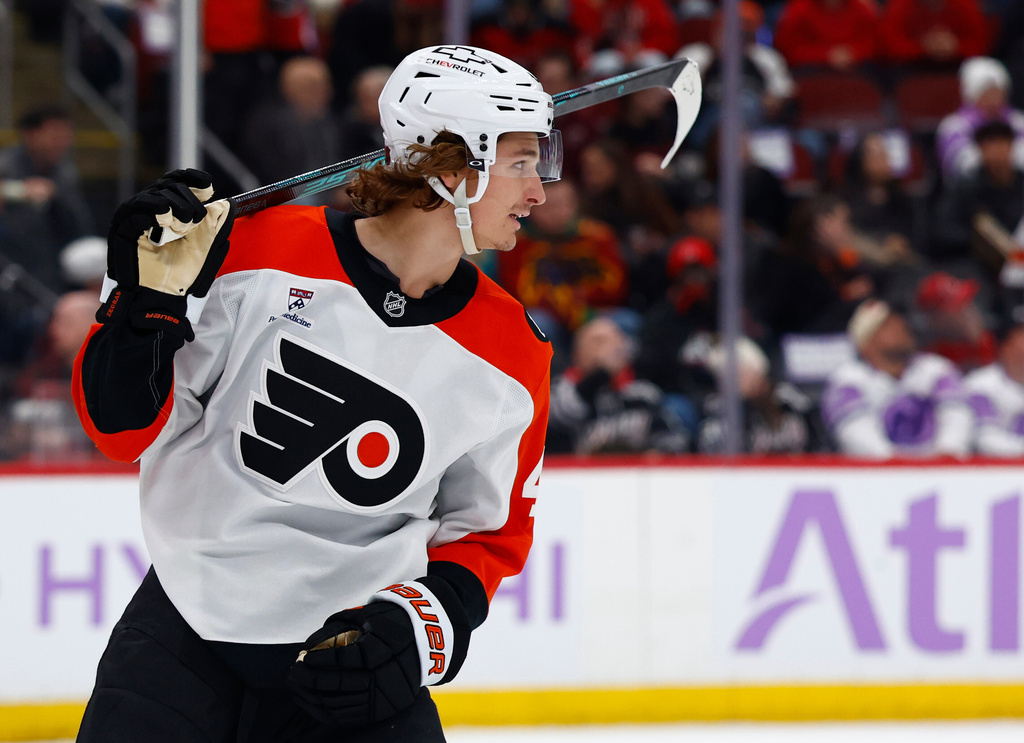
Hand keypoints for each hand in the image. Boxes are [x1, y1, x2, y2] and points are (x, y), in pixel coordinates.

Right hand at [99, 169, 234, 339]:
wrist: (162, 298)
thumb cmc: (182, 276)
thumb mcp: (206, 249)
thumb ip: (216, 227)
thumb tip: (228, 205)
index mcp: (170, 211)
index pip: (178, 181)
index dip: (192, 179)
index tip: (207, 186)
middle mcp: (151, 210)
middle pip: (169, 185)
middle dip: (187, 200)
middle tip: (193, 223)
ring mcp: (135, 217)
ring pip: (155, 194)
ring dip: (174, 206)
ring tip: (181, 227)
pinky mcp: (122, 227)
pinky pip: (137, 208)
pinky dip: (154, 209)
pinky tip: (164, 219)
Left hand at [286, 602, 420, 728]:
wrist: (427, 640)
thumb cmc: (392, 623)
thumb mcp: (370, 617)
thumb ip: (340, 627)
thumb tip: (310, 644)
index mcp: (379, 651)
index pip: (340, 661)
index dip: (317, 660)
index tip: (303, 656)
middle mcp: (381, 677)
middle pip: (335, 685)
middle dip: (308, 679)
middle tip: (294, 672)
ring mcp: (381, 698)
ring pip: (337, 705)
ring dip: (311, 697)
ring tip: (297, 686)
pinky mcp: (380, 711)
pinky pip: (345, 718)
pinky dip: (323, 711)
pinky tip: (310, 701)